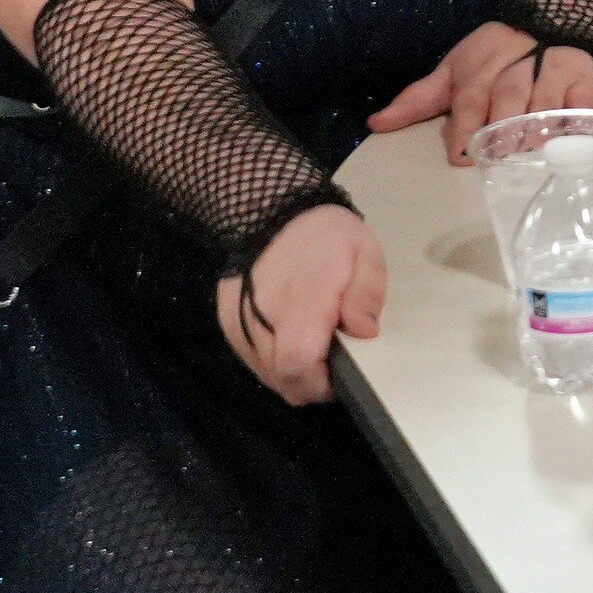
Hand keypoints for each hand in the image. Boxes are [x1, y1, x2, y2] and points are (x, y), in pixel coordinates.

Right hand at [216, 203, 382, 406]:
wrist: (268, 208)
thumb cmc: (322, 233)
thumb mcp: (363, 252)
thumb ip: (366, 295)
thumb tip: (364, 332)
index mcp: (299, 304)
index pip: (297, 365)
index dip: (319, 383)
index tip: (339, 378)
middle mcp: (261, 319)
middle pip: (281, 378)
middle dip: (309, 383)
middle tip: (331, 368)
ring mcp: (238, 322)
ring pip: (264, 372)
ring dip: (290, 372)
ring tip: (313, 351)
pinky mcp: (227, 320)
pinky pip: (250, 356)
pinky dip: (271, 359)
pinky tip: (290, 339)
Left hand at [367, 20, 592, 162]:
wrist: (548, 17)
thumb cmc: (492, 55)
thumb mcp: (452, 70)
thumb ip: (418, 100)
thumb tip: (375, 124)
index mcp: (478, 67)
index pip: (470, 98)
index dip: (466, 126)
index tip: (461, 155)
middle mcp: (514, 67)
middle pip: (508, 98)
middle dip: (504, 127)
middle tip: (500, 153)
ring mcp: (551, 71)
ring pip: (544, 102)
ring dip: (538, 128)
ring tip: (531, 150)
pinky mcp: (582, 77)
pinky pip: (582, 102)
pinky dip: (578, 121)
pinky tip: (571, 139)